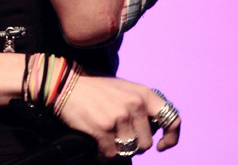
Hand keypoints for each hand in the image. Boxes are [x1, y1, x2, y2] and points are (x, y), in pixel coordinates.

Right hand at [57, 75, 180, 159]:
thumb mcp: (125, 89)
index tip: (162, 146)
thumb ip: (141, 106)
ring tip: (105, 139)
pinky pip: (111, 154)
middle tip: (118, 137)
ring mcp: (119, 117)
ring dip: (117, 149)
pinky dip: (103, 154)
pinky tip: (97, 146)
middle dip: (133, 145)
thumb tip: (152, 130)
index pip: (172, 119)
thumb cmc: (95, 88)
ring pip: (128, 150)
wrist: (65, 83)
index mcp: (144, 94)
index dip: (171, 138)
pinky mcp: (103, 128)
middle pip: (146, 143)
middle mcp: (135, 105)